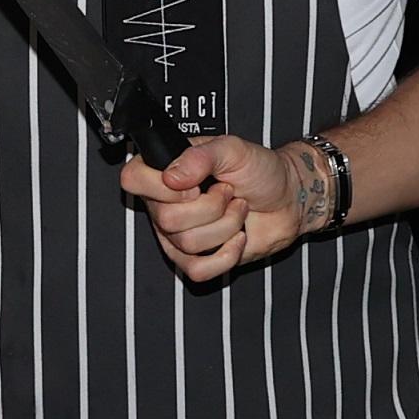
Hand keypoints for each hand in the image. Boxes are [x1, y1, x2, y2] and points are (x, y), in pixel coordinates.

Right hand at [119, 134, 305, 283]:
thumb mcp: (232, 149)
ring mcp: (176, 234)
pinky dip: (226, 254)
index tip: (195, 183)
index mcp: (163, 170)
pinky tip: (237, 237)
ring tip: (236, 207)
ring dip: (226, 224)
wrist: (286, 199)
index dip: (163, 186)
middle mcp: (162, 203)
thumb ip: (200, 155)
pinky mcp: (194, 259)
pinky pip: (197, 270)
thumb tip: (171, 178)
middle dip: (211, 206)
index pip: (132, 179)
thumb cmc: (259, 170)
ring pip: (187, 243)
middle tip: (226, 191)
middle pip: (167, 218)